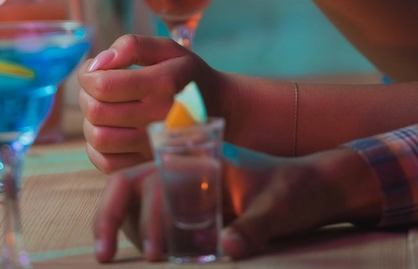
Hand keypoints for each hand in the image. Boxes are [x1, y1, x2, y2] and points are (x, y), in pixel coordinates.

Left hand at [78, 34, 222, 172]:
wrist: (219, 107)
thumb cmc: (186, 74)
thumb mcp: (167, 48)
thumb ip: (132, 45)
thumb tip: (99, 62)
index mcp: (163, 83)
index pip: (103, 85)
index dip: (87, 75)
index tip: (94, 70)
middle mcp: (159, 116)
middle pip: (96, 111)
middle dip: (86, 95)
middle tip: (97, 88)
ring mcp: (154, 143)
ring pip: (98, 138)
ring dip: (90, 121)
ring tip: (102, 108)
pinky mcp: (148, 162)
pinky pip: (107, 163)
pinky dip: (96, 148)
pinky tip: (108, 130)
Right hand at [91, 144, 380, 261]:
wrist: (313, 189)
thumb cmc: (294, 191)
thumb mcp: (280, 209)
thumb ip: (254, 227)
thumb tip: (226, 248)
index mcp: (199, 160)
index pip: (147, 178)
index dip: (133, 211)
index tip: (150, 251)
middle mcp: (183, 170)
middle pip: (128, 187)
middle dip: (109, 218)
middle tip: (104, 257)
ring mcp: (182, 188)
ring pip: (134, 204)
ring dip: (122, 228)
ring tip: (128, 258)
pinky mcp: (188, 208)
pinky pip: (151, 218)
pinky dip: (140, 234)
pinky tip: (151, 253)